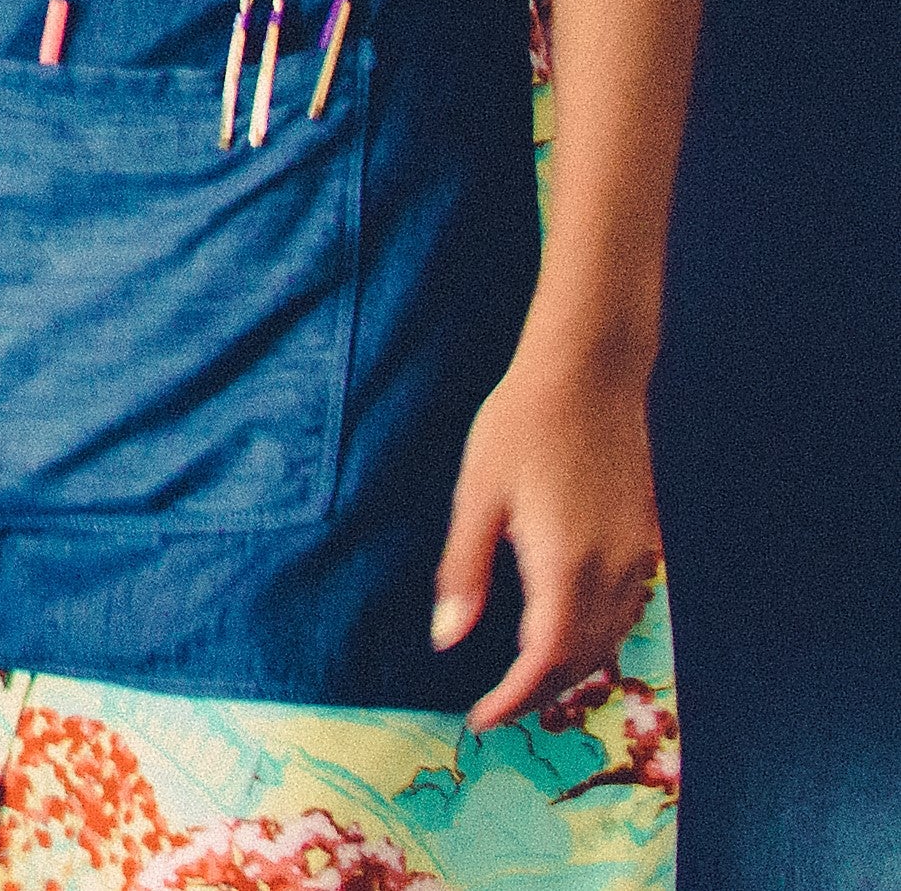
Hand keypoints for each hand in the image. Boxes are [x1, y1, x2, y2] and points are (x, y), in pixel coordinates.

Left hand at [434, 335, 663, 729]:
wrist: (589, 373)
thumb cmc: (521, 426)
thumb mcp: (476, 496)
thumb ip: (465, 572)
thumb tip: (447, 638)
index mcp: (566, 565)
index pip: (548, 658)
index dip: (517, 697)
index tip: (482, 719)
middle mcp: (612, 570)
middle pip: (583, 657)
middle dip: (540, 689)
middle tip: (495, 706)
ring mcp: (636, 556)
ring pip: (610, 638)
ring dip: (571, 666)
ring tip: (524, 679)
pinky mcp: (644, 539)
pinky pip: (626, 609)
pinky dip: (596, 634)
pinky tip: (566, 629)